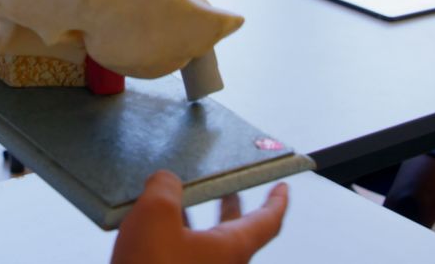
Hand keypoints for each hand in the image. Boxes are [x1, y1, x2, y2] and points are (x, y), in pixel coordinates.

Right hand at [111, 171, 287, 263]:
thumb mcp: (156, 212)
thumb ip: (165, 186)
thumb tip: (165, 180)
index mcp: (231, 248)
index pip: (267, 222)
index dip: (276, 201)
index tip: (282, 188)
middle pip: (237, 232)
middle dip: (231, 207)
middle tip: (229, 189)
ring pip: (207, 244)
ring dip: (198, 220)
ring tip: (182, 201)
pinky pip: (184, 255)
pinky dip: (175, 236)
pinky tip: (152, 228)